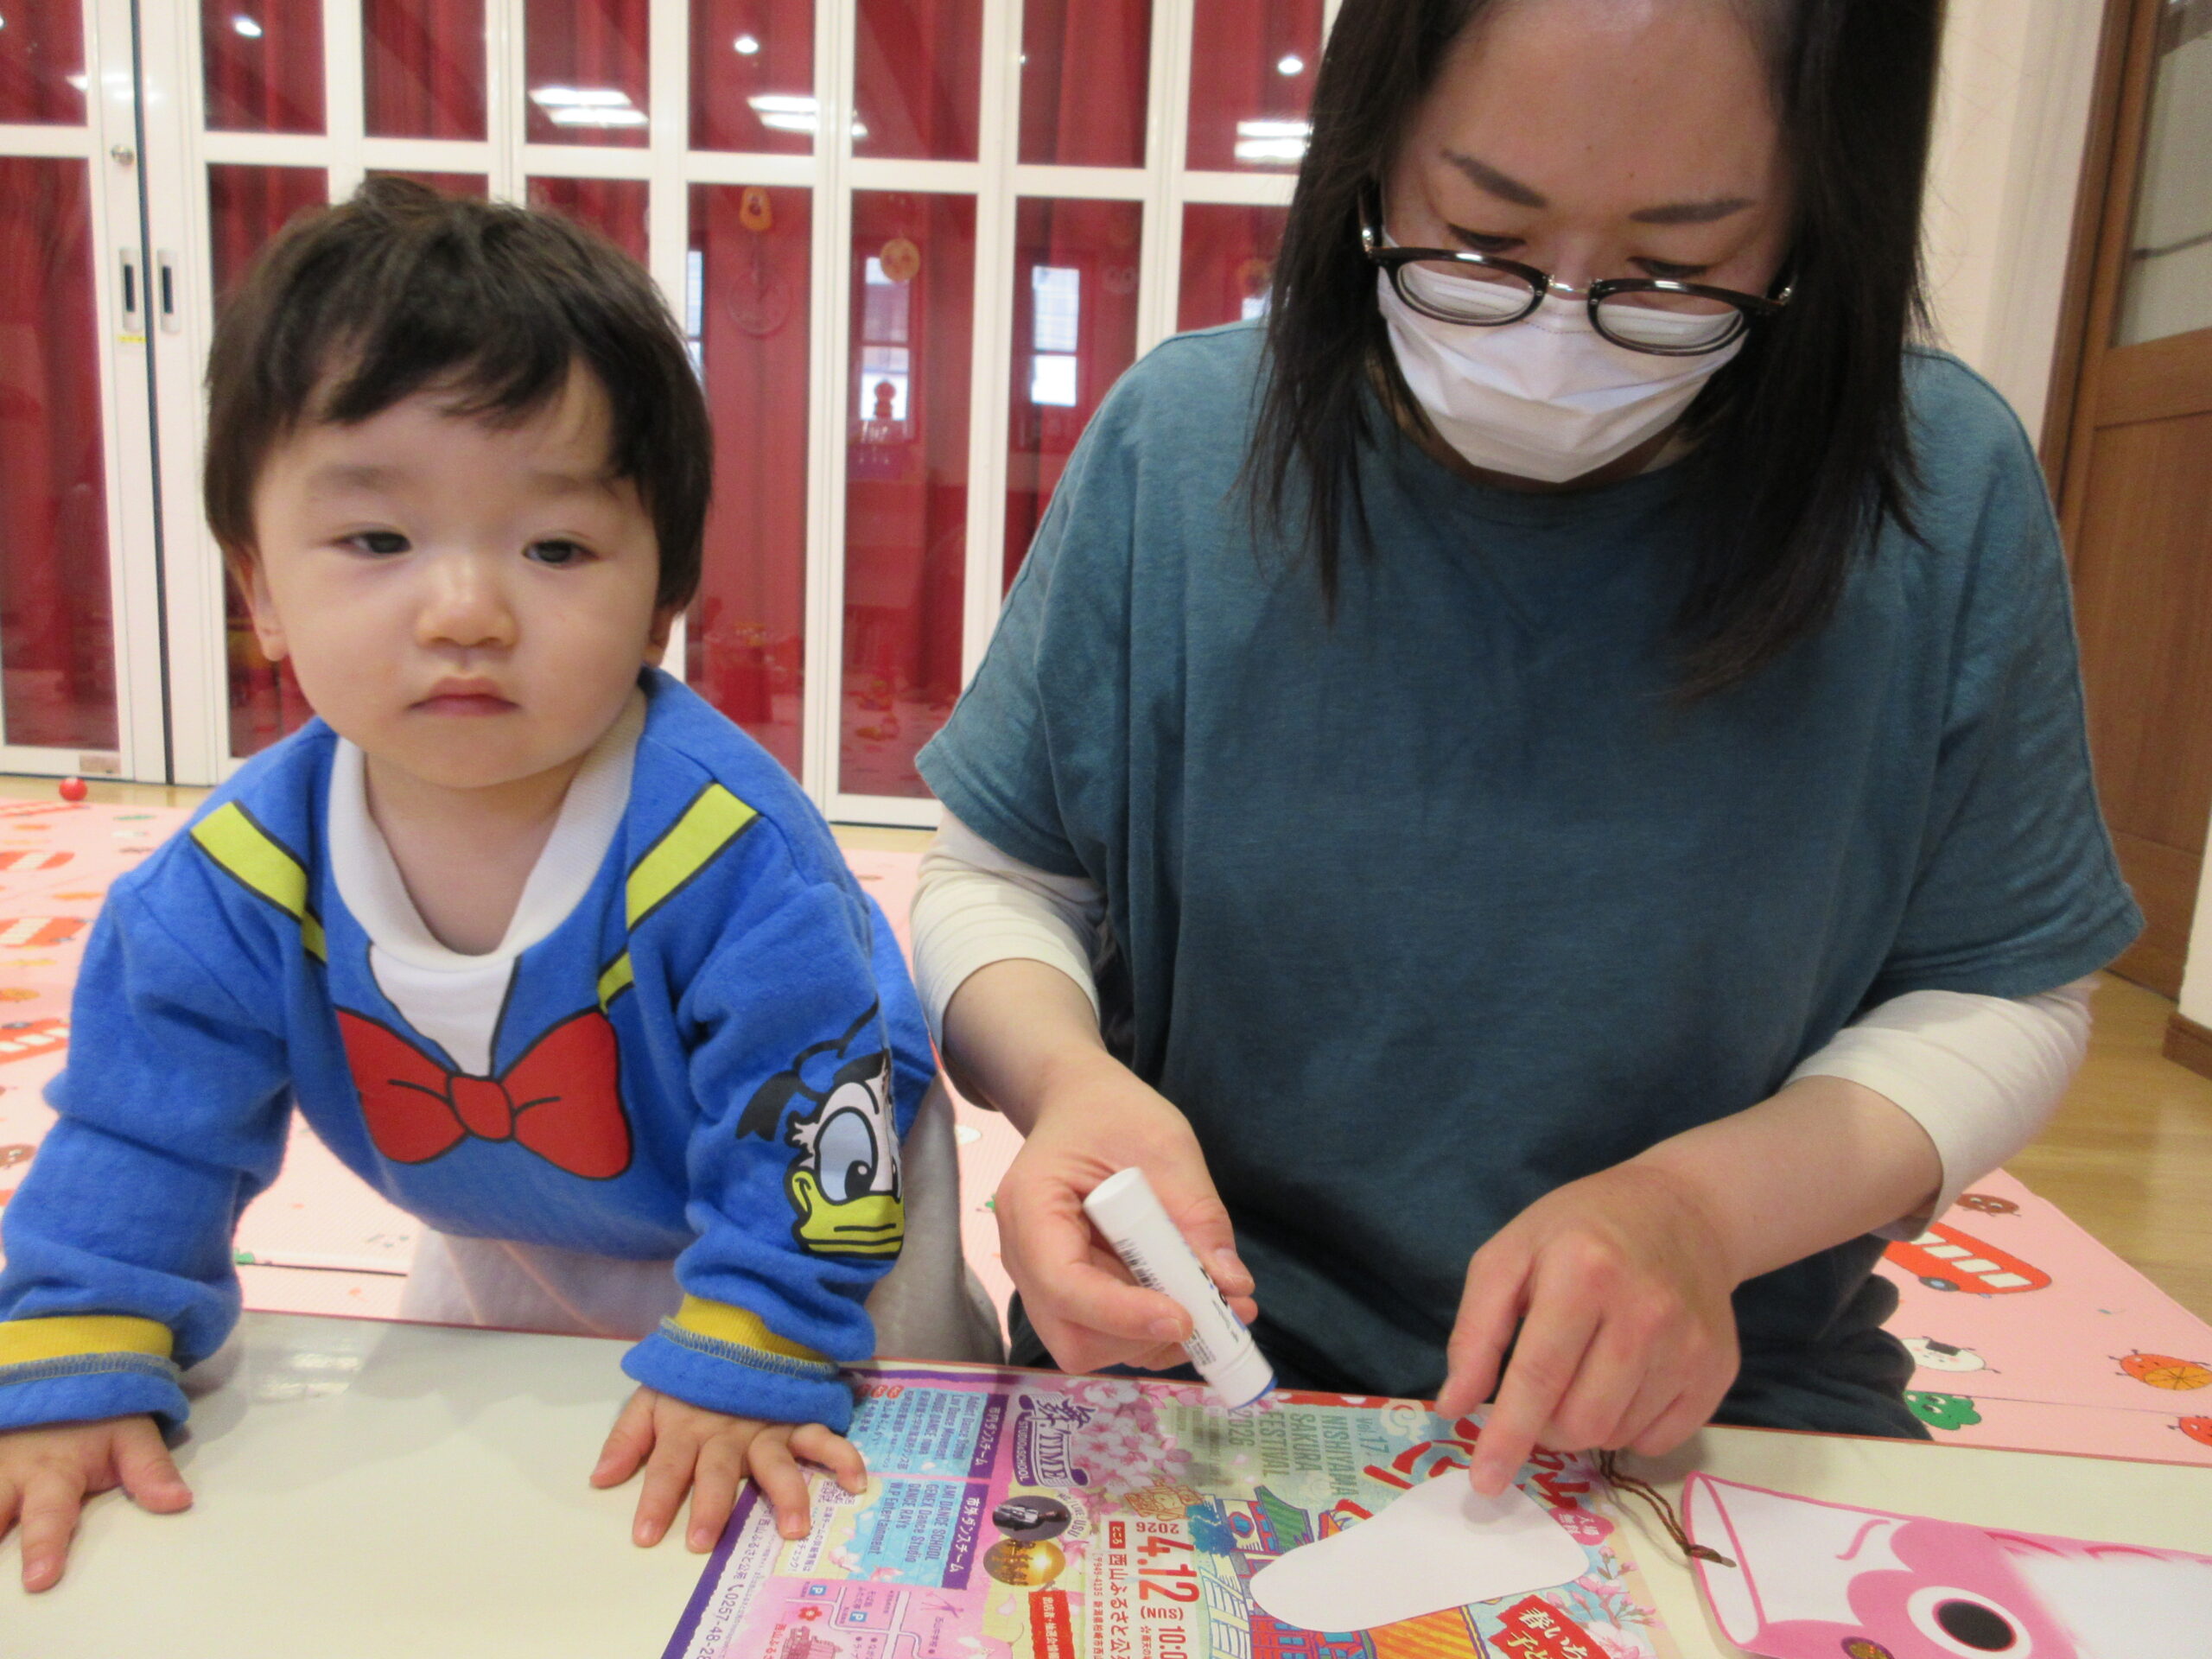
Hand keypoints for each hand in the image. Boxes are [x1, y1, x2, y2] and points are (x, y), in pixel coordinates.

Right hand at [0, 1415, 192, 1591]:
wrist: (56, 1376)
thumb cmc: (96, 1418)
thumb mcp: (130, 1434)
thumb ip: (151, 1470)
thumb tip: (179, 1502)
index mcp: (53, 1474)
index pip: (50, 1516)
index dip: (45, 1547)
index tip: (40, 1580)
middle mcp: (9, 1478)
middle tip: (1, 1585)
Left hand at [590, 1387, 865, 1547]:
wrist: (740, 1319)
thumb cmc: (694, 1372)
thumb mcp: (652, 1396)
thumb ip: (626, 1437)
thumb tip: (599, 1480)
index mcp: (687, 1428)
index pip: (667, 1467)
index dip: (656, 1500)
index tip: (645, 1536)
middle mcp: (727, 1432)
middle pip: (718, 1471)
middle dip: (712, 1505)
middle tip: (705, 1542)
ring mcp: (767, 1426)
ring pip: (776, 1462)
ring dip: (786, 1494)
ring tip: (793, 1528)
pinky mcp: (798, 1418)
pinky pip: (823, 1438)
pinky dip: (843, 1457)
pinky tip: (856, 1482)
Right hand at [993, 1047, 1257, 1374]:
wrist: (1081, 1107)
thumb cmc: (1114, 1114)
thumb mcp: (1165, 1146)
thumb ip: (1197, 1215)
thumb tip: (1232, 1287)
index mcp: (1031, 1206)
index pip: (1064, 1284)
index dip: (1123, 1314)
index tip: (1185, 1316)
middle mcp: (1022, 1256)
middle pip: (1070, 1333)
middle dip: (1139, 1337)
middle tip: (1206, 1315)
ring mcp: (1040, 1280)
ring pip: (1087, 1345)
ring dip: (1152, 1340)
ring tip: (1211, 1305)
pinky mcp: (1068, 1294)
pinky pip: (1103, 1335)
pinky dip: (1150, 1334)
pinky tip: (1189, 1302)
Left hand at [1437, 1162, 1740, 1495]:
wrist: (1682, 1211)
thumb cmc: (1578, 1231)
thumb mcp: (1509, 1255)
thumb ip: (1476, 1331)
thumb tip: (1455, 1407)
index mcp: (1584, 1273)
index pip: (1538, 1377)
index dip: (1507, 1436)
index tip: (1483, 1482)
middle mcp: (1645, 1312)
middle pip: (1580, 1420)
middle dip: (1544, 1427)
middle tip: (1538, 1393)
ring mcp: (1689, 1344)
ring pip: (1617, 1435)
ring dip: (1584, 1424)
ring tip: (1584, 1369)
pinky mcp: (1718, 1370)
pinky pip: (1659, 1440)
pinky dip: (1628, 1428)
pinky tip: (1624, 1381)